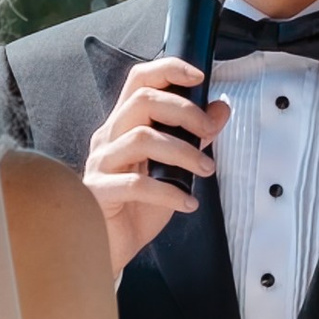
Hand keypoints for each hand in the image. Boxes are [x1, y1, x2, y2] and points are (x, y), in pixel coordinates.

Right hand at [82, 57, 229, 274]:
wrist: (108, 249)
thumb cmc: (136, 208)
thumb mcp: (173, 170)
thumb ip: (193, 139)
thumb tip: (221, 109)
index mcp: (123, 125)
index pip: (139, 81)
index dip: (168, 70)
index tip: (199, 76)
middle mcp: (108, 137)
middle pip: (143, 101)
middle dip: (184, 111)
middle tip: (209, 133)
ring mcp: (101, 163)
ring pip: (142, 138)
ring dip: (183, 152)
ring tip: (206, 170)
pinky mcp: (98, 192)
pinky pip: (136, 184)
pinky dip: (169, 193)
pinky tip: (188, 203)